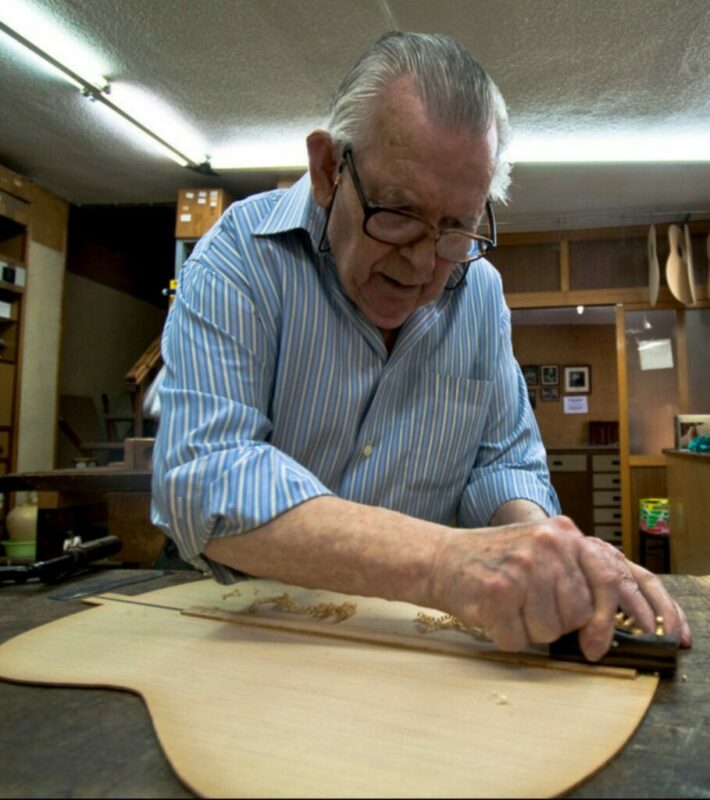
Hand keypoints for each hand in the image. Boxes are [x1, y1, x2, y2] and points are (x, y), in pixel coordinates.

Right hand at [431, 515, 691, 660]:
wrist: (438, 557)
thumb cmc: (491, 560)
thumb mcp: (538, 549)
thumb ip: (573, 571)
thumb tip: (606, 624)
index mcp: (561, 533)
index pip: (608, 577)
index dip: (614, 615)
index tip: (615, 640)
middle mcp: (546, 545)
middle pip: (576, 613)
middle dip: (554, 621)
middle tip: (526, 605)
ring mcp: (522, 569)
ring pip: (549, 632)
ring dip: (527, 629)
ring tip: (506, 605)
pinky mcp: (498, 594)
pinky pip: (518, 640)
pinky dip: (503, 636)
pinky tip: (489, 612)